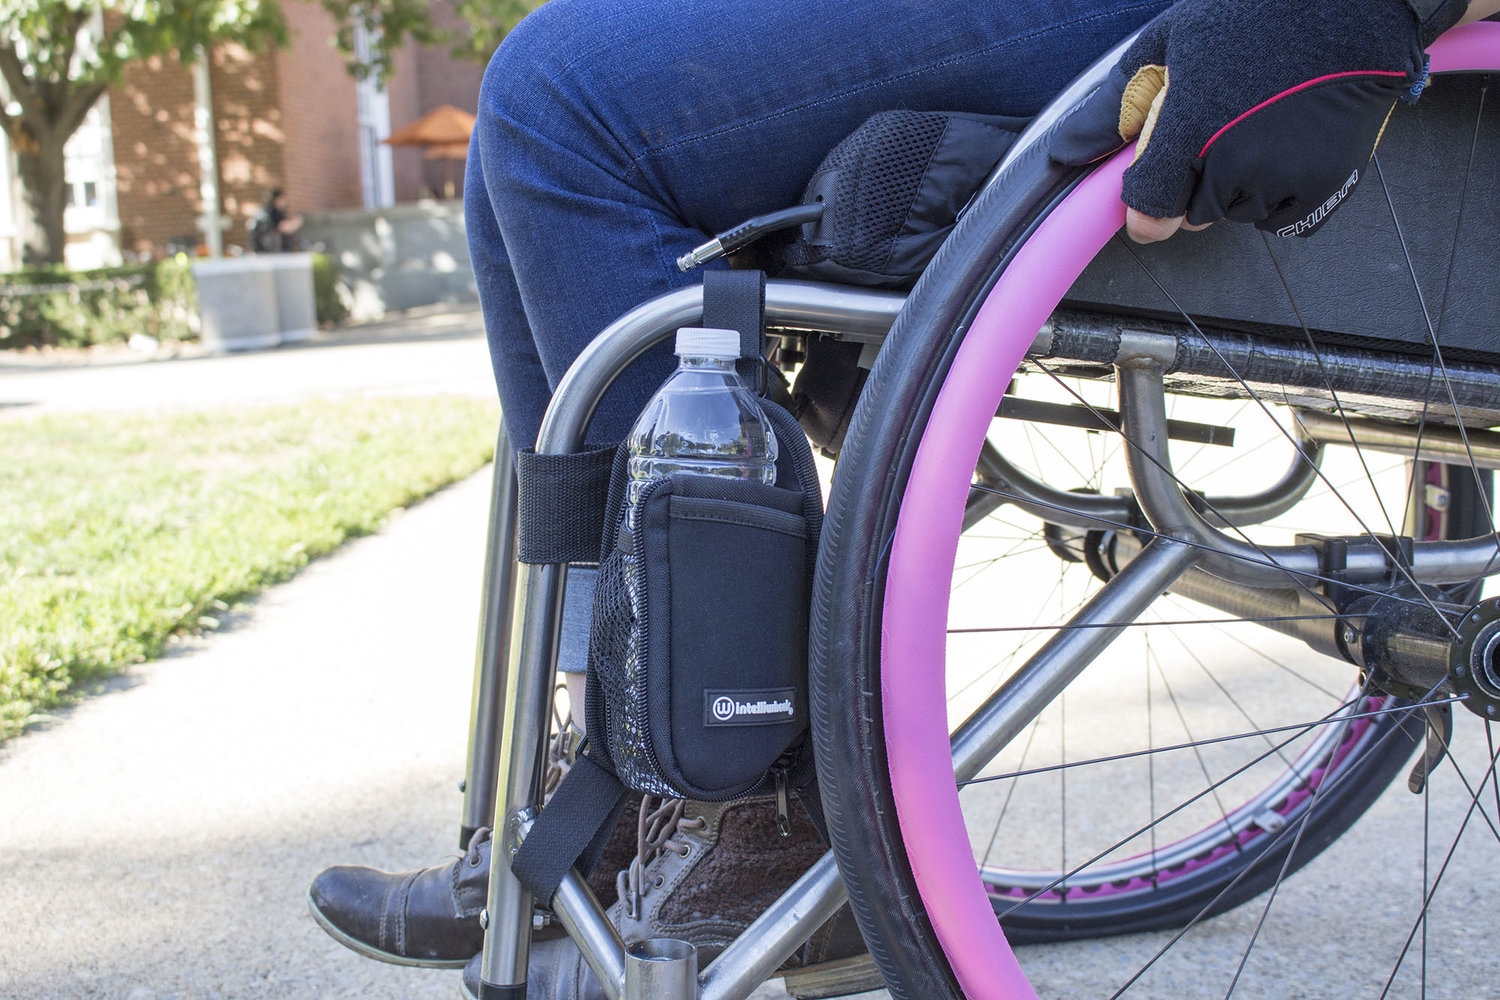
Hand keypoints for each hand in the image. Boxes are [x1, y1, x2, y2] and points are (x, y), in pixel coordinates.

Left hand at [1054, 0, 1468, 242]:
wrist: (1353, 5)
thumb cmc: (1259, 15)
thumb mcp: (1168, 46)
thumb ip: (1115, 108)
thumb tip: (1066, 150)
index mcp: (1191, 127)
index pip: (1149, 209)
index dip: (1143, 208)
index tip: (1146, 204)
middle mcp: (1235, 161)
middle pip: (1192, 213)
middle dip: (1196, 182)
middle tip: (1221, 127)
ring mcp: (1281, 178)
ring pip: (1236, 212)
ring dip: (1239, 186)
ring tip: (1261, 124)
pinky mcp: (1322, 188)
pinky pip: (1279, 217)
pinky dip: (1278, 193)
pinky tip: (1288, 143)